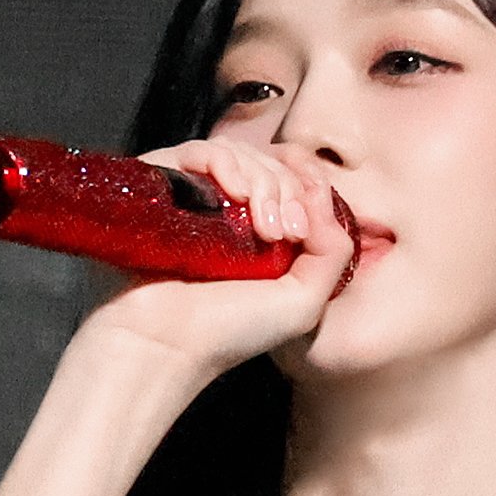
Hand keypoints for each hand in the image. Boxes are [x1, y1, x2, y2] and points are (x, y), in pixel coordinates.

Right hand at [75, 135, 356, 381]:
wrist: (164, 344)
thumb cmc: (228, 333)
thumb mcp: (304, 303)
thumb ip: (333, 253)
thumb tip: (323, 200)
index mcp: (260, 234)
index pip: (291, 179)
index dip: (307, 185)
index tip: (304, 225)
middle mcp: (227, 212)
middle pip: (271, 163)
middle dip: (289, 190)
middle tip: (286, 233)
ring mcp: (194, 197)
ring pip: (241, 153)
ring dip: (265, 181)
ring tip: (264, 229)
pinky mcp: (162, 185)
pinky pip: (200, 151)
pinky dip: (227, 165)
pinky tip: (237, 197)